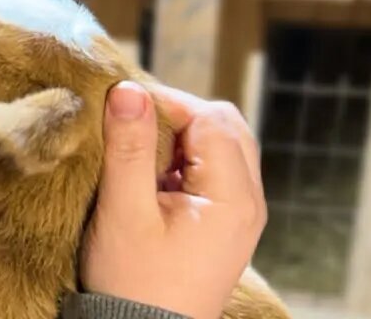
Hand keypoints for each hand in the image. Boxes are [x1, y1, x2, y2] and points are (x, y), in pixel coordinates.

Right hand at [80, 81, 266, 318]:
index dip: (166, 102)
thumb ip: (127, 148)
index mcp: (233, 197)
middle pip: (224, 126)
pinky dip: (183, 159)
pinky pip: (213, 170)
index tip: (121, 105)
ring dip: (180, 136)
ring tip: (138, 151)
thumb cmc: (133, 280)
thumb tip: (127, 89)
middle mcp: (248, 201)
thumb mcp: (123, 211)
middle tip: (131, 124)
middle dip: (178, 114)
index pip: (210, 118)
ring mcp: (240, 214)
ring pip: (221, 145)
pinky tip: (150, 175)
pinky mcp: (224, 223)